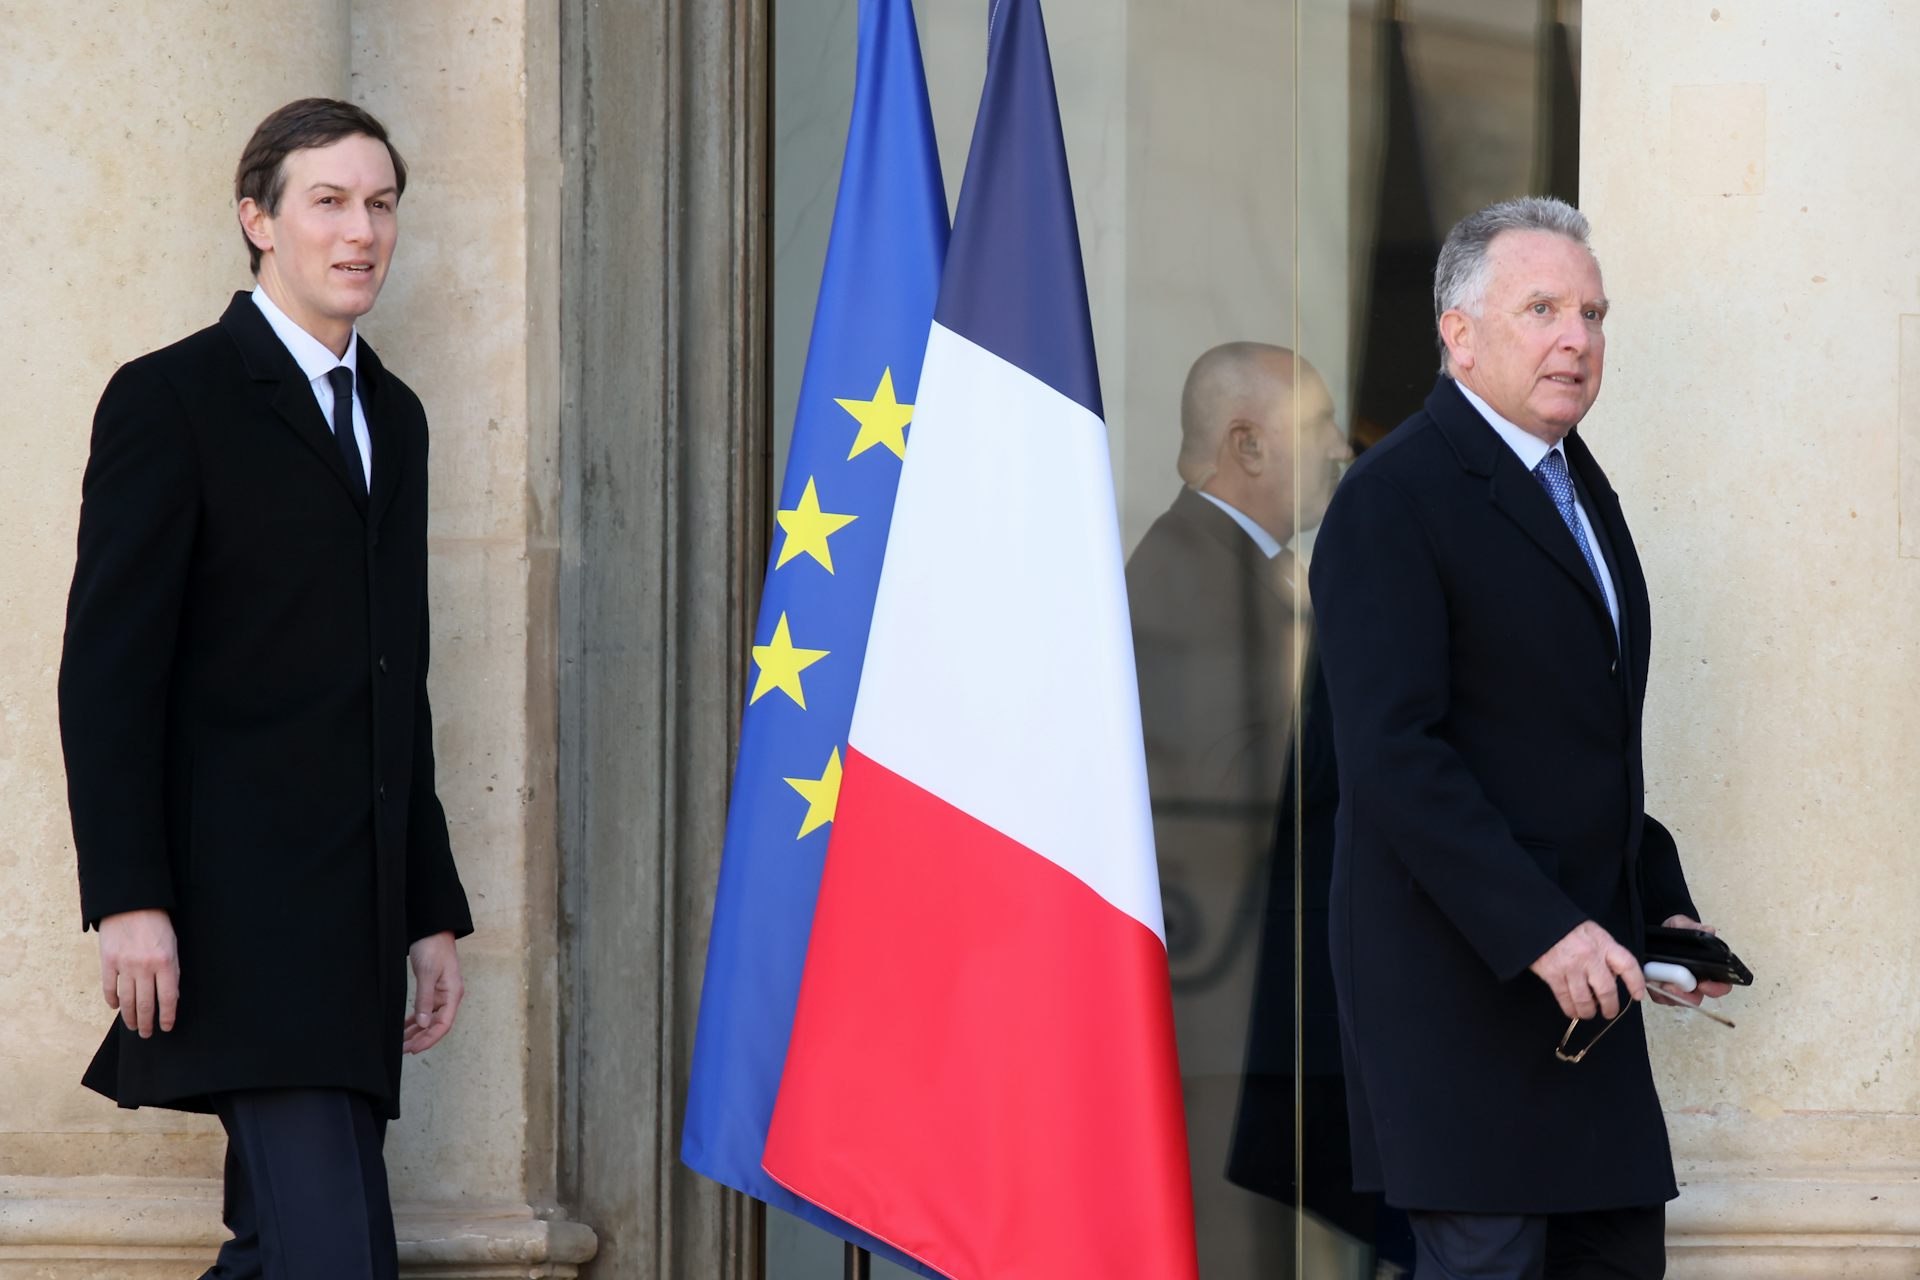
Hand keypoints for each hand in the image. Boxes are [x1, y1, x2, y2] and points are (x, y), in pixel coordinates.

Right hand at [98, 908, 178, 1037]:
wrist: (131, 903)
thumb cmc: (157, 923)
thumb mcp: (173, 945)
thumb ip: (172, 970)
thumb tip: (171, 996)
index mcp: (166, 963)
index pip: (168, 998)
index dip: (167, 1016)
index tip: (166, 1028)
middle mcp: (145, 967)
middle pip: (146, 1004)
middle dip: (147, 1023)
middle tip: (147, 1034)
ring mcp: (125, 965)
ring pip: (127, 1000)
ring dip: (130, 1017)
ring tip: (133, 1027)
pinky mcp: (108, 962)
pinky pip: (109, 988)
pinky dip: (112, 1000)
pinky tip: (116, 1008)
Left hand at [403, 931, 463, 1053]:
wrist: (432, 929)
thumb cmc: (433, 948)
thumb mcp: (427, 973)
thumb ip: (425, 999)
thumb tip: (423, 1024)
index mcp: (453, 994)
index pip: (443, 1024)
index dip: (429, 1039)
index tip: (414, 1049)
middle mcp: (449, 997)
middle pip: (437, 1025)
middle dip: (421, 1039)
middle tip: (403, 1049)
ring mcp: (441, 994)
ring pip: (430, 1019)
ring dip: (417, 1032)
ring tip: (401, 1043)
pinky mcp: (433, 990)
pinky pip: (425, 1010)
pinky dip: (415, 1020)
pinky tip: (405, 1028)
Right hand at [1530, 920, 1644, 1019]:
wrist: (1538, 921)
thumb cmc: (1568, 929)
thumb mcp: (1594, 933)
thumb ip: (1606, 953)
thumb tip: (1612, 978)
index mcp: (1603, 944)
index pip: (1627, 965)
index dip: (1636, 983)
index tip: (1638, 995)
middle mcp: (1589, 956)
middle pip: (1606, 990)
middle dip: (1610, 1006)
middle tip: (1609, 1011)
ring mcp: (1570, 967)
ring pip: (1585, 1000)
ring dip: (1589, 1012)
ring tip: (1588, 1013)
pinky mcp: (1553, 974)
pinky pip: (1565, 999)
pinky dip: (1570, 1009)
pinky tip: (1573, 1010)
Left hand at [1648, 914, 1734, 1007]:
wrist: (1657, 932)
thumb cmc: (1676, 930)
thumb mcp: (1682, 925)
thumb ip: (1694, 927)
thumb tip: (1709, 930)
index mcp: (1708, 969)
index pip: (1721, 985)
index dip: (1716, 989)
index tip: (1703, 985)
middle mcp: (1695, 982)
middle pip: (1696, 999)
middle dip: (1684, 996)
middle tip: (1670, 987)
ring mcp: (1678, 988)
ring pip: (1676, 1000)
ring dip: (1667, 995)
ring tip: (1657, 982)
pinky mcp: (1662, 989)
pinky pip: (1660, 997)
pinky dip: (1655, 992)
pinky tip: (1649, 981)